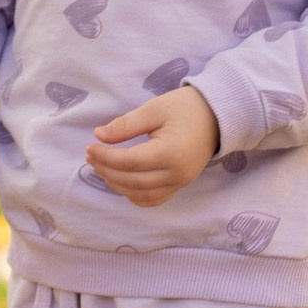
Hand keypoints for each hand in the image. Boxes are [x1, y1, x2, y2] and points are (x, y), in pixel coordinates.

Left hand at [85, 86, 219, 207]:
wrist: (217, 115)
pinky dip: (134, 195)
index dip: (106, 157)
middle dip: (107, 171)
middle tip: (91, 157)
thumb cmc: (185, 108)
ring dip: (118, 184)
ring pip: (141, 195)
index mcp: (170, 153)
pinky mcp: (181, 185)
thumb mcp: (154, 109)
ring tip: (102, 168)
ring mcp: (180, 183)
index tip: (90, 147)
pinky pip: (154, 199)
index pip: (129, 162)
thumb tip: (99, 136)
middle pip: (132, 181)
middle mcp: (176, 174)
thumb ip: (126, 125)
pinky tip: (121, 182)